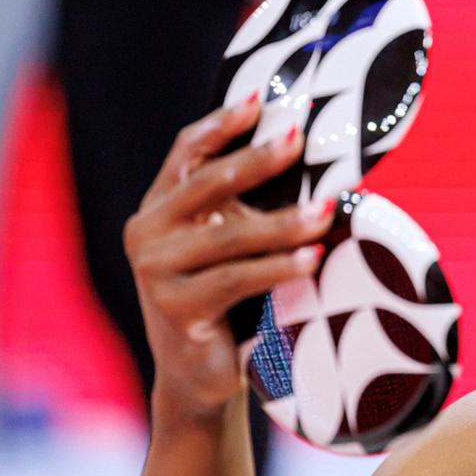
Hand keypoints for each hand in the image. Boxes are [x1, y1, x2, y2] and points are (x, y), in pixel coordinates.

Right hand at [122, 94, 335, 421]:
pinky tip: (313, 257)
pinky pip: (236, 279)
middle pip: (209, 184)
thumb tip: (311, 153)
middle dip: (259, 159)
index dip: (222, 123)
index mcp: (159, 208)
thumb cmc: (229, 299)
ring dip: (285, 222)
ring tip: (328, 210)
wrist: (200, 375)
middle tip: (301, 140)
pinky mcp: (175, 308)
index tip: (263, 100)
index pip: (186, 152)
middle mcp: (147, 232)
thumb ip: (247, 204)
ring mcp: (155, 271)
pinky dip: (279, 267)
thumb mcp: (231, 243)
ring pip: (230, 235)